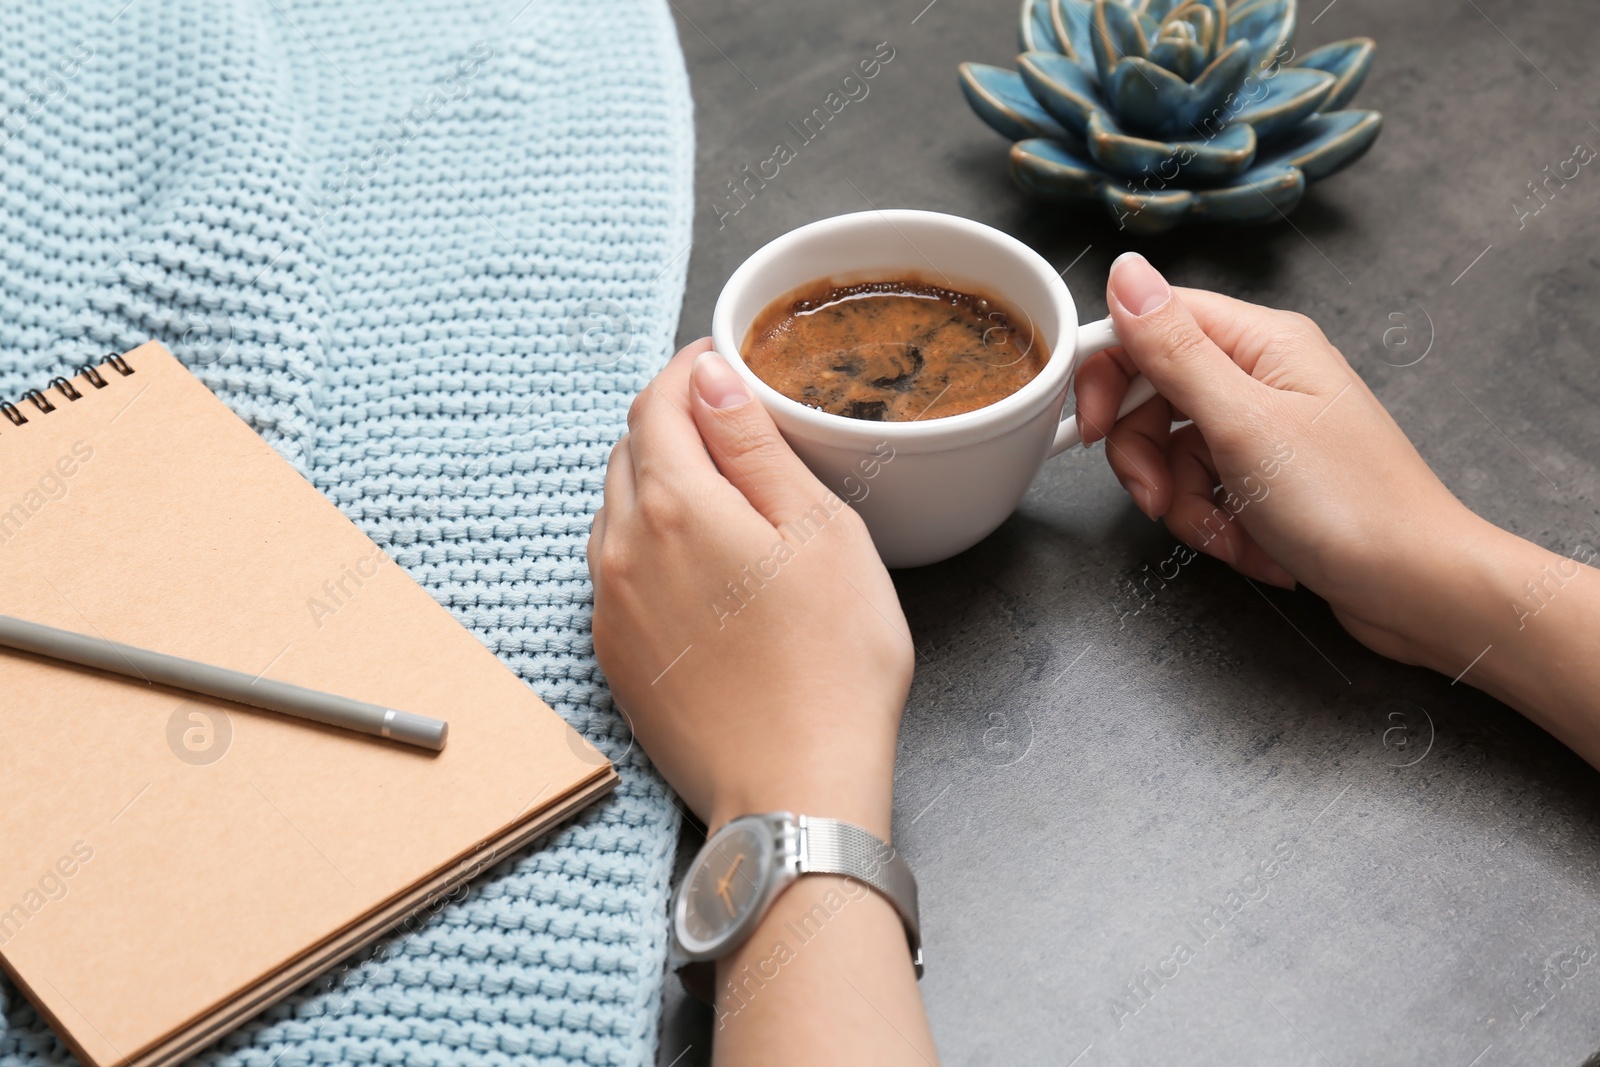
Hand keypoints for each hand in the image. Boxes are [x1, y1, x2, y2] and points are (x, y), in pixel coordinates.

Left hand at [587, 339, 911, 837]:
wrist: (795, 787)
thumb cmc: (831, 663)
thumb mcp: (818, 530)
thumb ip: (754, 444)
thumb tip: (711, 378)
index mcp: (674, 505)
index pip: (657, 402)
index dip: (690, 370)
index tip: (724, 360)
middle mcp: (621, 549)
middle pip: (629, 452)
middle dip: (673, 420)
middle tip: (730, 420)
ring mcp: (609, 609)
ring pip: (617, 512)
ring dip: (657, 482)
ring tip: (719, 490)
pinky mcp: (614, 657)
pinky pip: (615, 572)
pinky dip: (647, 544)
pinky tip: (698, 566)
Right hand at [1073, 253, 1487, 669]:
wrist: (1417, 588)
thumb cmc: (1351, 506)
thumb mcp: (1242, 422)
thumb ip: (1174, 349)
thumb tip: (1126, 272)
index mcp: (1262, 343)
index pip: (1151, 326)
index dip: (1108, 375)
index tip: (1089, 427)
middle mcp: (1263, 377)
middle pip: (1154, 398)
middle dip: (1146, 459)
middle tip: (1157, 499)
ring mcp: (1267, 431)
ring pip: (1174, 454)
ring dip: (1183, 505)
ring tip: (1224, 535)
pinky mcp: (1269, 480)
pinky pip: (1205, 492)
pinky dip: (1216, 526)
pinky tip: (1253, 548)